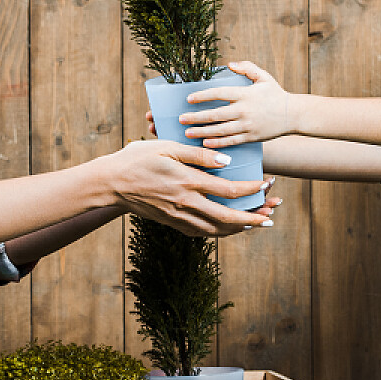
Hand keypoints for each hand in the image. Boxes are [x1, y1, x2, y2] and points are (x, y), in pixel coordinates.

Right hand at [98, 140, 278, 236]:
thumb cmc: (136, 159)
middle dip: (252, 219)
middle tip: (270, 219)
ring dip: (238, 229)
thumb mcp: (166, 147)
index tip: (265, 185)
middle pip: (227, 218)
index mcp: (187, 182)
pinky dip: (217, 232)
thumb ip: (197, 154)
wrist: (110, 183)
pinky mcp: (170, 222)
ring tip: (254, 225)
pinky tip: (225, 228)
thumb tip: (225, 161)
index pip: (227, 190)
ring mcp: (177, 216)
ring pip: (215, 230)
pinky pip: (199, 232)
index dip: (250, 189)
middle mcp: (185, 203)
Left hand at [178, 60, 298, 146]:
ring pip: (220, 130)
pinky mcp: (251, 137)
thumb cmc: (276, 94)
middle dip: (196, 117)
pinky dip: (217, 143)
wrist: (294, 114)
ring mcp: (247, 125)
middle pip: (215, 114)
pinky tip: (205, 143)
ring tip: (188, 132)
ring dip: (202, 132)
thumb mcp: (263, 77)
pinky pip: (231, 141)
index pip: (219, 93)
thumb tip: (229, 64)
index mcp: (245, 94)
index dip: (202, 96)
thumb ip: (247, 68)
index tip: (188, 99)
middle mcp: (244, 110)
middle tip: (181, 119)